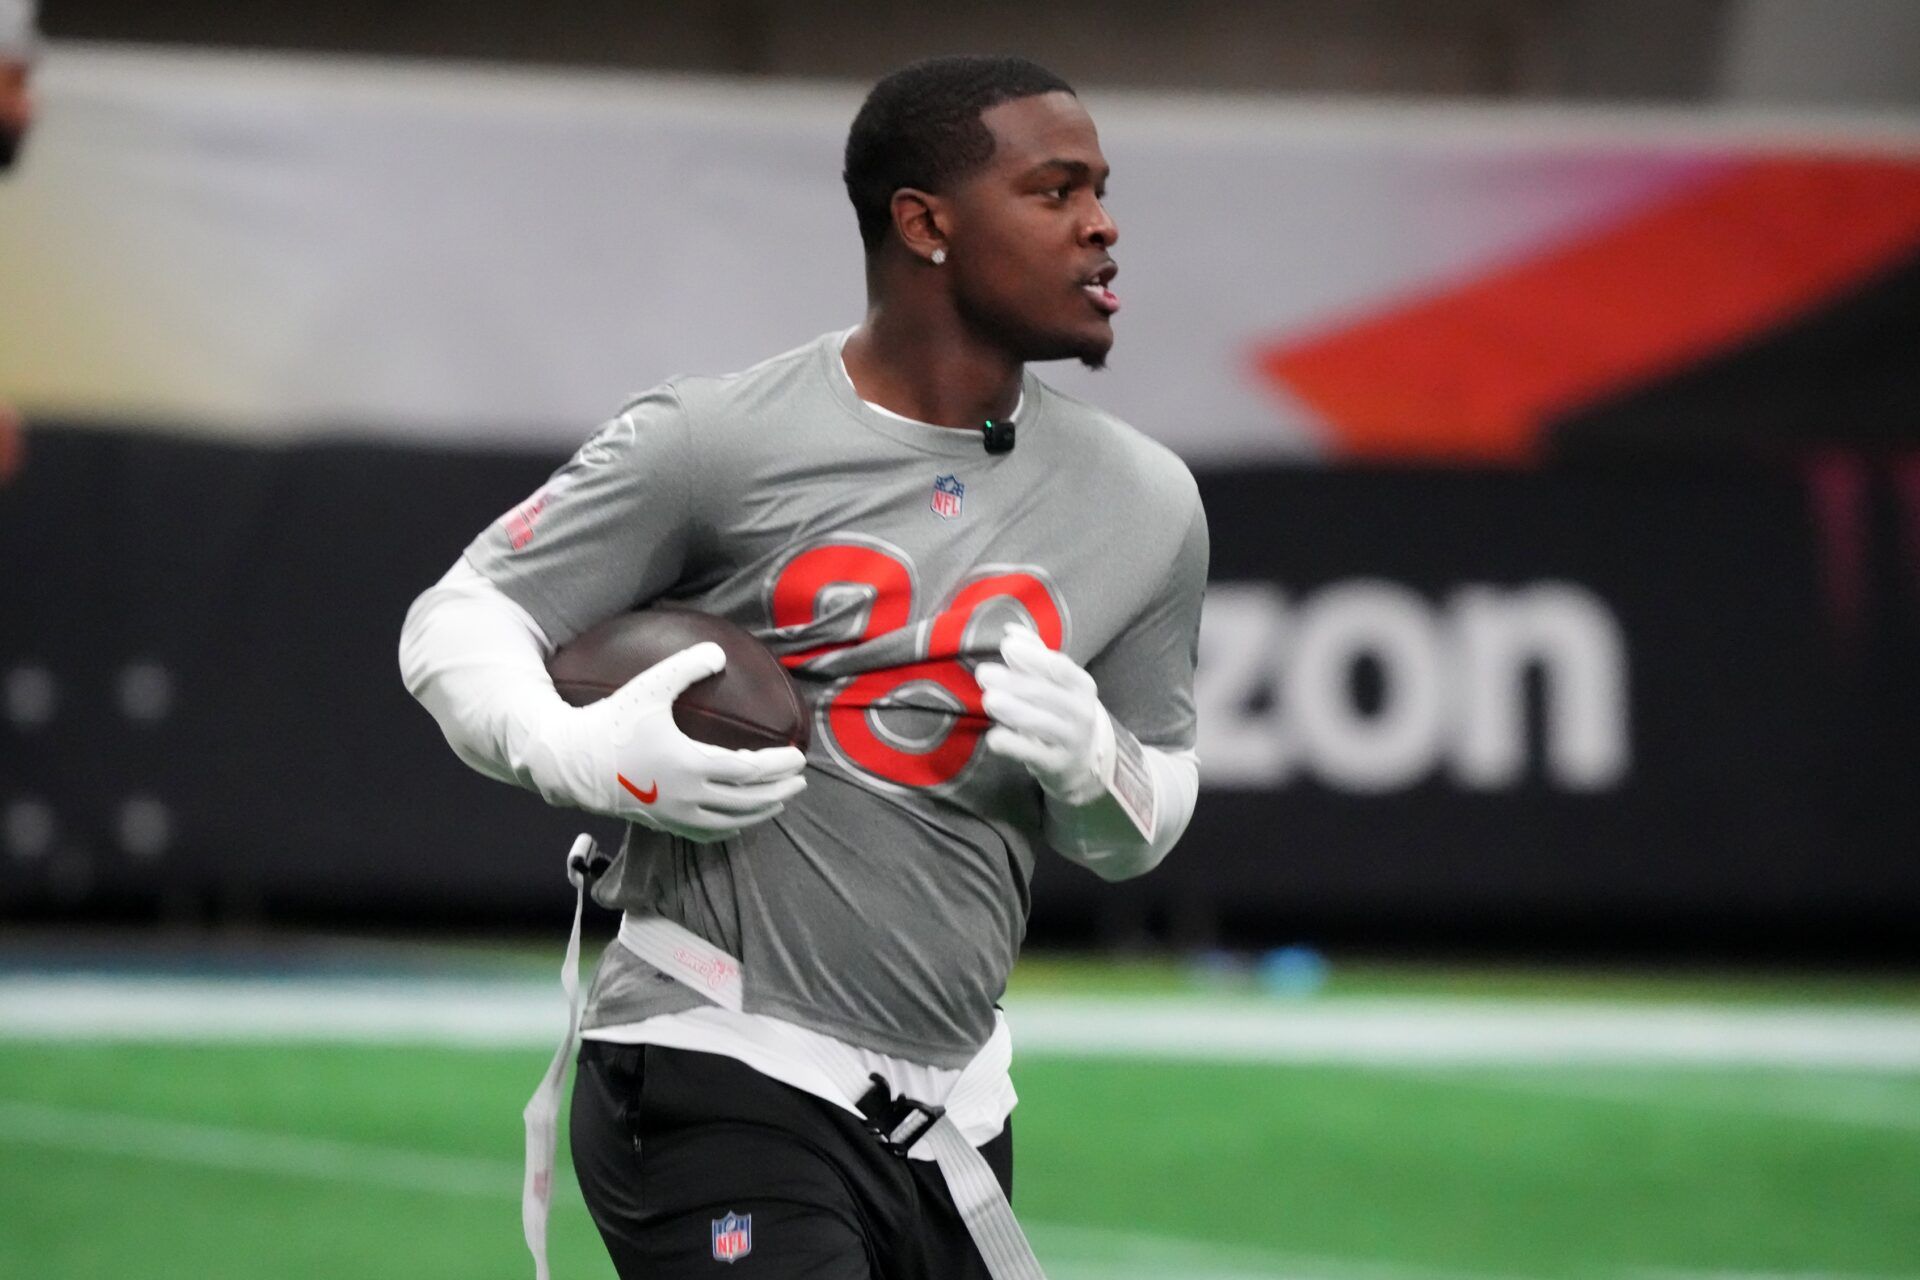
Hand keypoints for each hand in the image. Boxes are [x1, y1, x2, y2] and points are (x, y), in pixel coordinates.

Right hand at [536, 641, 807, 840]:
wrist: (571, 762)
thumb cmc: (611, 722)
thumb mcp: (649, 688)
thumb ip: (685, 667)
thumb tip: (719, 652)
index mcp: (691, 764)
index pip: (750, 771)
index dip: (778, 765)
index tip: (797, 755)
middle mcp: (688, 796)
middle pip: (748, 800)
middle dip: (778, 790)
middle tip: (800, 780)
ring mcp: (675, 814)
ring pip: (731, 821)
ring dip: (760, 811)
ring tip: (780, 801)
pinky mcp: (662, 823)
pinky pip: (706, 834)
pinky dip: (731, 829)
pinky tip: (741, 823)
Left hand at [975, 625, 1112, 805]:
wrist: (1080, 761)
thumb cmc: (1061, 712)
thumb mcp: (1056, 683)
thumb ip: (1035, 655)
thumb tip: (1010, 631)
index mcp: (1082, 685)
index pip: (1059, 667)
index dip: (1033, 656)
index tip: (1006, 647)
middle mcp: (1082, 712)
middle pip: (1045, 694)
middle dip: (1013, 682)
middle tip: (983, 674)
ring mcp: (1071, 740)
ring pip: (1040, 723)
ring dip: (1013, 710)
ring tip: (989, 699)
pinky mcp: (1057, 765)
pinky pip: (1031, 753)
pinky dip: (1012, 744)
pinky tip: (994, 737)